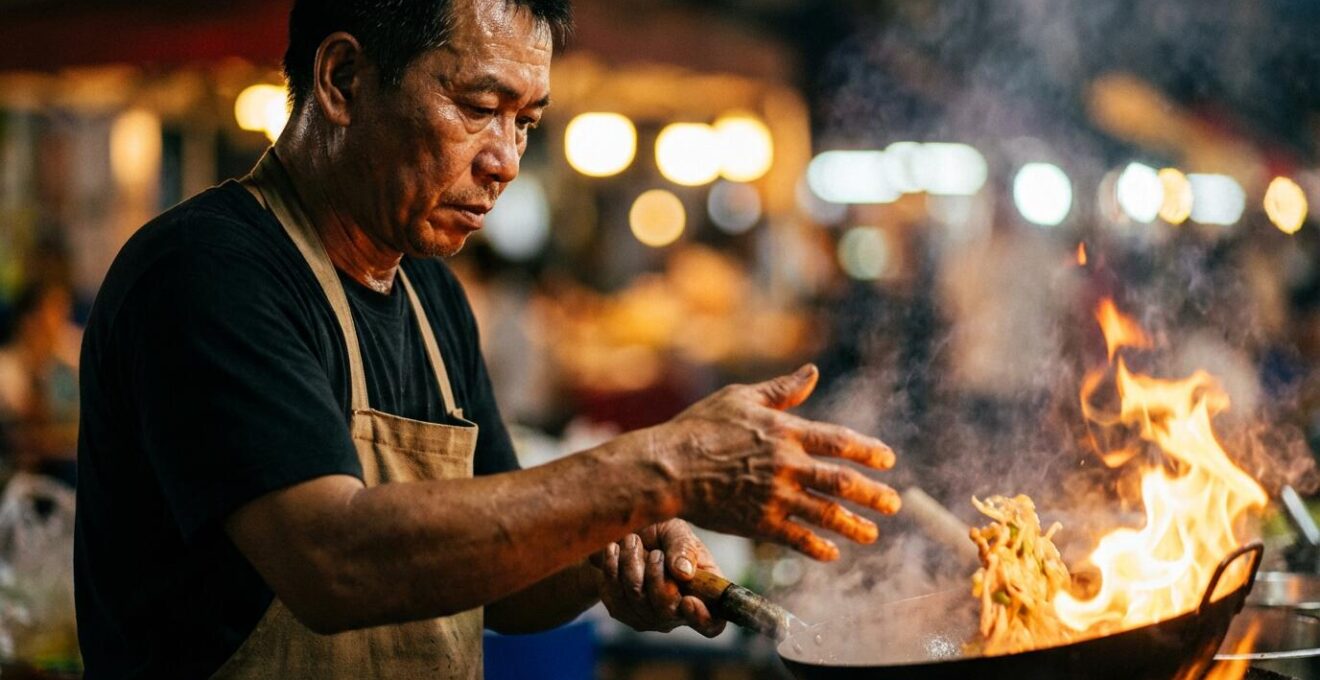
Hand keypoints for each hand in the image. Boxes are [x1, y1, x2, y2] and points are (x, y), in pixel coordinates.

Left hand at [591, 519, 726, 636]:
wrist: (628, 538)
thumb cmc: (661, 536)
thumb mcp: (677, 531)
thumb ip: (683, 547)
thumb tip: (684, 572)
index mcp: (703, 594)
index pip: (712, 625)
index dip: (703, 619)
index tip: (689, 600)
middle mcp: (678, 614)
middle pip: (666, 611)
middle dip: (655, 574)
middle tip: (653, 550)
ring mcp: (649, 618)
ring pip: (637, 600)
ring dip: (631, 564)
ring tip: (632, 541)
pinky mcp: (623, 613)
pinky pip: (615, 596)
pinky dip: (612, 568)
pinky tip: (614, 550)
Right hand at [653, 364, 899, 560]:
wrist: (667, 467)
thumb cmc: (699, 427)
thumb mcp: (740, 398)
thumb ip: (781, 390)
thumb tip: (812, 372)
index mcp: (784, 431)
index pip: (838, 441)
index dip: (867, 450)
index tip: (888, 460)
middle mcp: (786, 465)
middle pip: (841, 481)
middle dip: (873, 494)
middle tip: (894, 504)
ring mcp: (774, 496)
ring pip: (825, 513)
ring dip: (853, 525)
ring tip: (873, 534)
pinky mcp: (758, 522)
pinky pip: (796, 538)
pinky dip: (817, 547)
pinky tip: (832, 552)